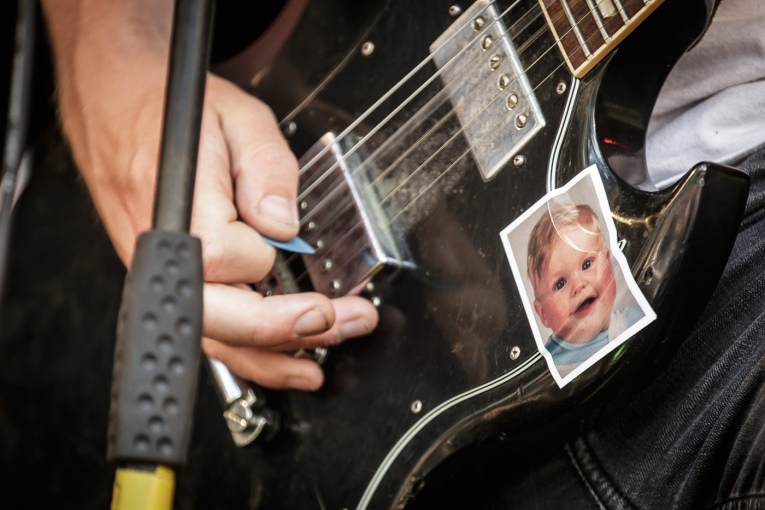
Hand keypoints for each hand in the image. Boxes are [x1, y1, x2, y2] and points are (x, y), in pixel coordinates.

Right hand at [42, 0, 377, 390]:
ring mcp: (161, 270)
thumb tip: (284, 226)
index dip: (272, 257)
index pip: (235, 261)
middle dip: (293, 330)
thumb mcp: (239, 117)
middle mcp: (163, 251)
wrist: (119, 102)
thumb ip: (268, 168)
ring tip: (318, 362)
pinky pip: (208, 328)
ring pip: (217, 339)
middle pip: (225, 321)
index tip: (295, 246)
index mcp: (180, 209)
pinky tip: (279, 356)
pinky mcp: (168, 277)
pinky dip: (248, 349)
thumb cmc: (174, 107)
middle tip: (347, 323)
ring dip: (274, 356)